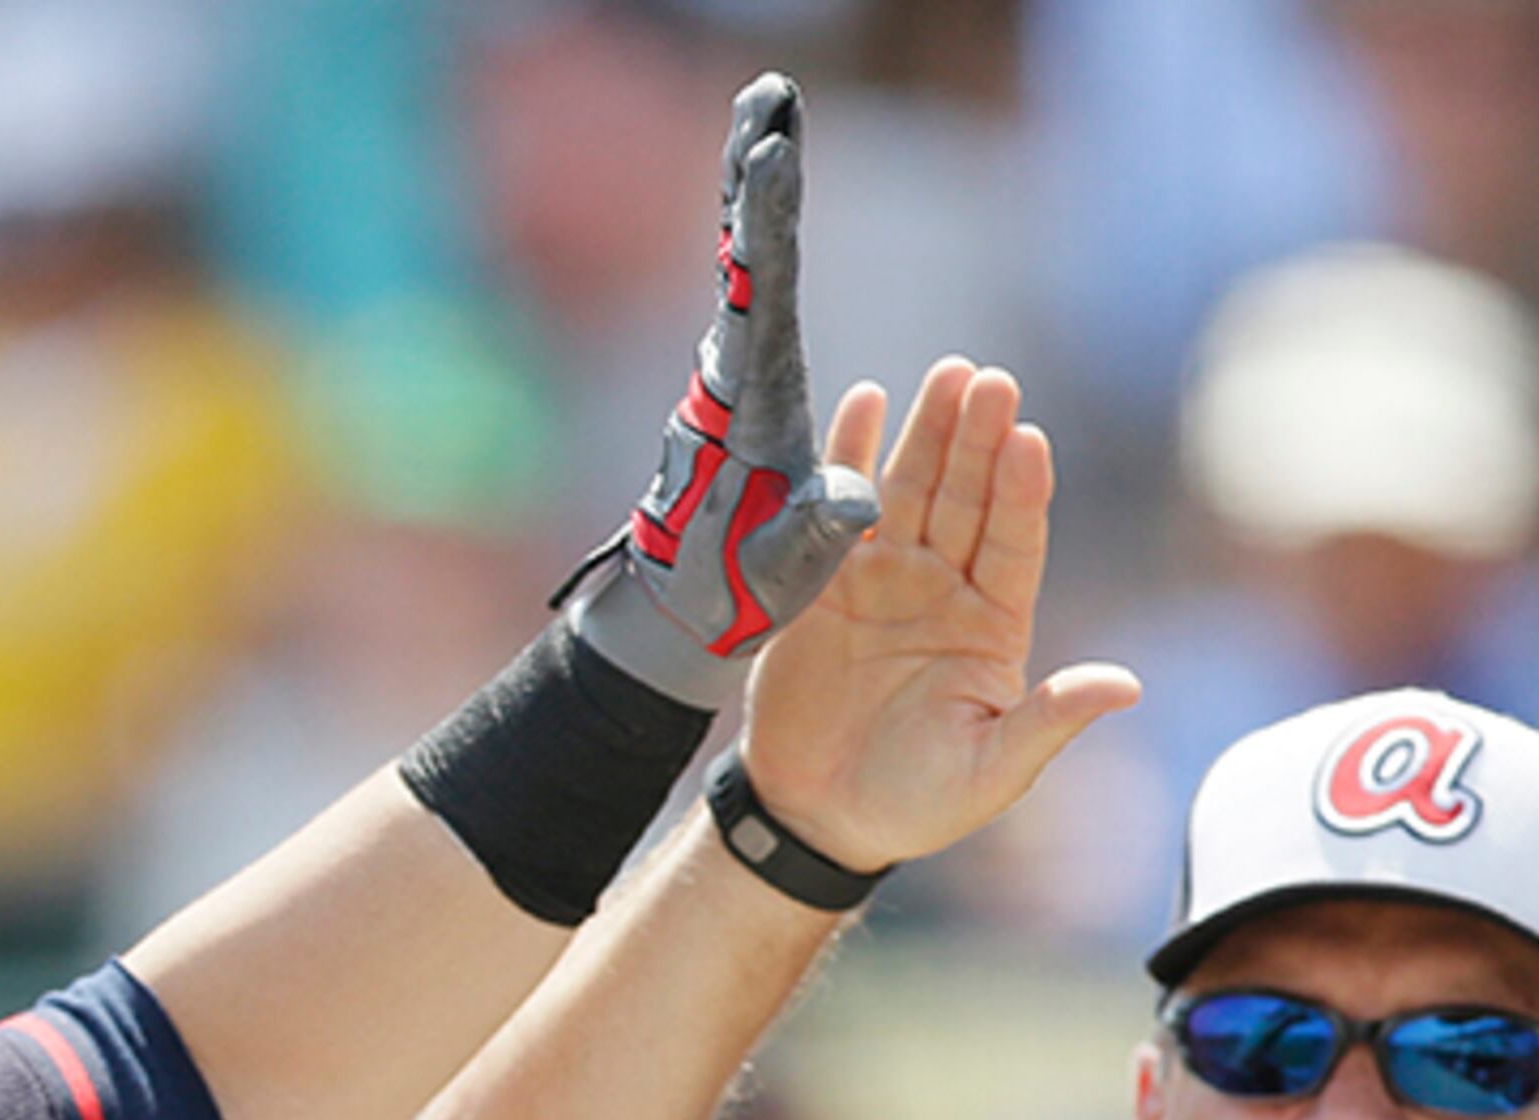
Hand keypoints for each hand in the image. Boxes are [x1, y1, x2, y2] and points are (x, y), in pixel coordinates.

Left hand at [562, 74, 882, 710]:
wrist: (680, 605)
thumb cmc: (741, 583)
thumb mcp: (792, 558)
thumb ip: (822, 526)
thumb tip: (858, 503)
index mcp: (752, 395)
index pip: (761, 290)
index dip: (769, 221)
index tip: (773, 155)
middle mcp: (732, 366)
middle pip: (744, 249)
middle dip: (755, 171)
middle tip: (764, 95)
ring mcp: (730, 367)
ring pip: (740, 256)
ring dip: (751, 181)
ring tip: (761, 107)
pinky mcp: (736, 375)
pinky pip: (747, 282)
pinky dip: (754, 224)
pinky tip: (754, 184)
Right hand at [734, 358, 1140, 870]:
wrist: (817, 817)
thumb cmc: (915, 802)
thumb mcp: (993, 772)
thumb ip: (1050, 721)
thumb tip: (1127, 686)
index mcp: (994, 626)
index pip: (1015, 543)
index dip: (1021, 493)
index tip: (1029, 440)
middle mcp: (945, 590)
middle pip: (967, 500)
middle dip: (978, 440)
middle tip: (989, 381)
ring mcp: (884, 581)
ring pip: (912, 492)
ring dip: (928, 432)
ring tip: (945, 375)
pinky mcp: (823, 584)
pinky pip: (841, 509)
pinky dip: (850, 456)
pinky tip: (865, 404)